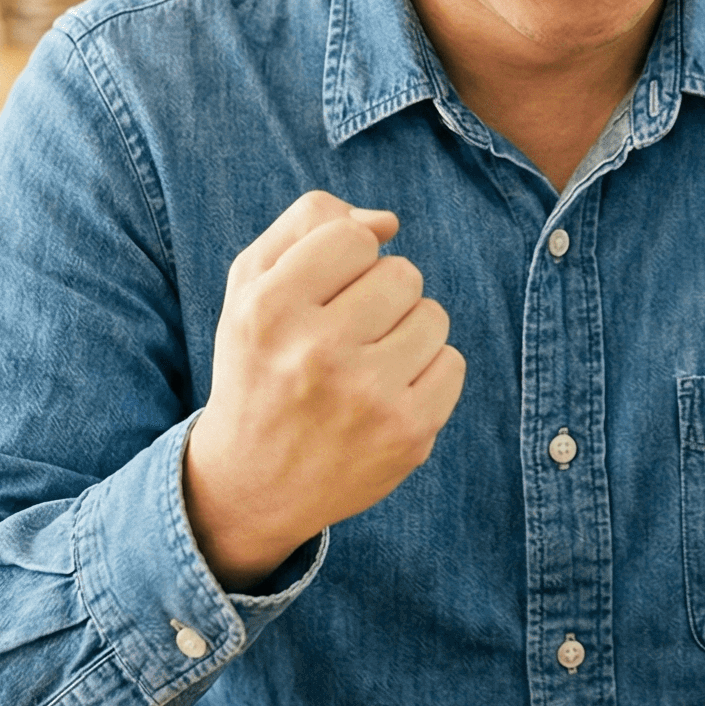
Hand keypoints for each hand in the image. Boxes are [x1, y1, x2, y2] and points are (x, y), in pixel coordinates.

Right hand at [182, 190, 464, 590]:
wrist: (251, 484)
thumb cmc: (259, 366)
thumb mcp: (251, 286)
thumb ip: (308, 225)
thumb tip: (387, 221)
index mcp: (268, 309)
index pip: (352, 236)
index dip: (345, 259)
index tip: (322, 294)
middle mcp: (316, 352)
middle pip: (402, 273)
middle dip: (380, 295)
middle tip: (344, 335)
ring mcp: (366, 397)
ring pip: (433, 315)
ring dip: (407, 332)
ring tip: (366, 363)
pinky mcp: (407, 433)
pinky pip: (453, 363)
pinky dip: (427, 373)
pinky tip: (387, 394)